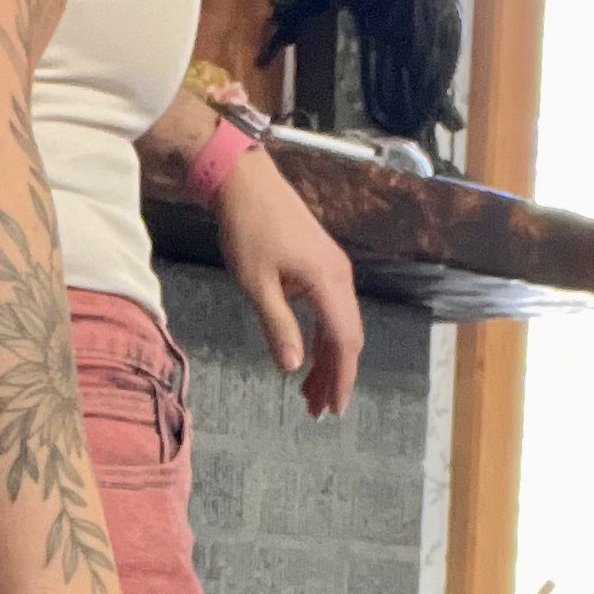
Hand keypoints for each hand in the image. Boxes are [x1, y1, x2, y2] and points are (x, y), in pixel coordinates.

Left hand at [214, 150, 364, 416]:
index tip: (334, 409)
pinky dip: (321, 339)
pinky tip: (306, 359)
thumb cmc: (248, 229)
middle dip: (336, 376)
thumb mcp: (257, 284)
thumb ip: (278, 326)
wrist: (246, 181)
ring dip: (327, 361)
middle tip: (317, 411)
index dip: (342, 378)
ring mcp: (333, 270)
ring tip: (308, 395)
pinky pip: (329, 311)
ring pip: (339, 327)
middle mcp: (339, 277)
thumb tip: (292, 367)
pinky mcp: (321, 266)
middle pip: (347, 338)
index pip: (345, 341)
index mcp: (328, 282)